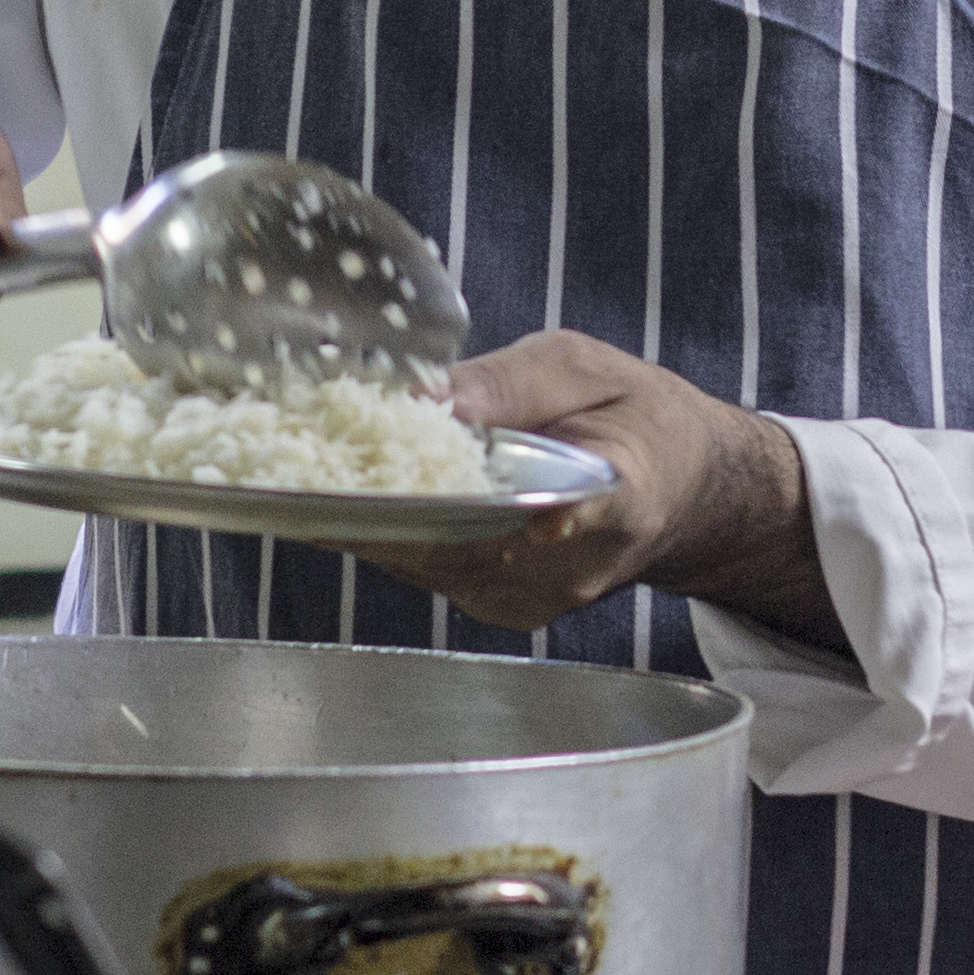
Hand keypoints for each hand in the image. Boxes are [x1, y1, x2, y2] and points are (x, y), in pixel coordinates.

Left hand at [347, 330, 849, 655]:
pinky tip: (352, 491)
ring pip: (427, 559)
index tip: (391, 481)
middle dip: (374, 499)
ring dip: (367, 515)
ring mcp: (532, 598)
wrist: (682, 492)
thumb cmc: (635, 415)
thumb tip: (428, 398)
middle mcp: (570, 567)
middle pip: (453, 539)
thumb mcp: (583, 366)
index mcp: (616, 497)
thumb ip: (509, 383)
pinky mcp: (502, 608)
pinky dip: (390, 528)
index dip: (454, 499)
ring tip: (298, 469)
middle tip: (291, 461)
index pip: (540, 509)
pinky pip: (428, 567)